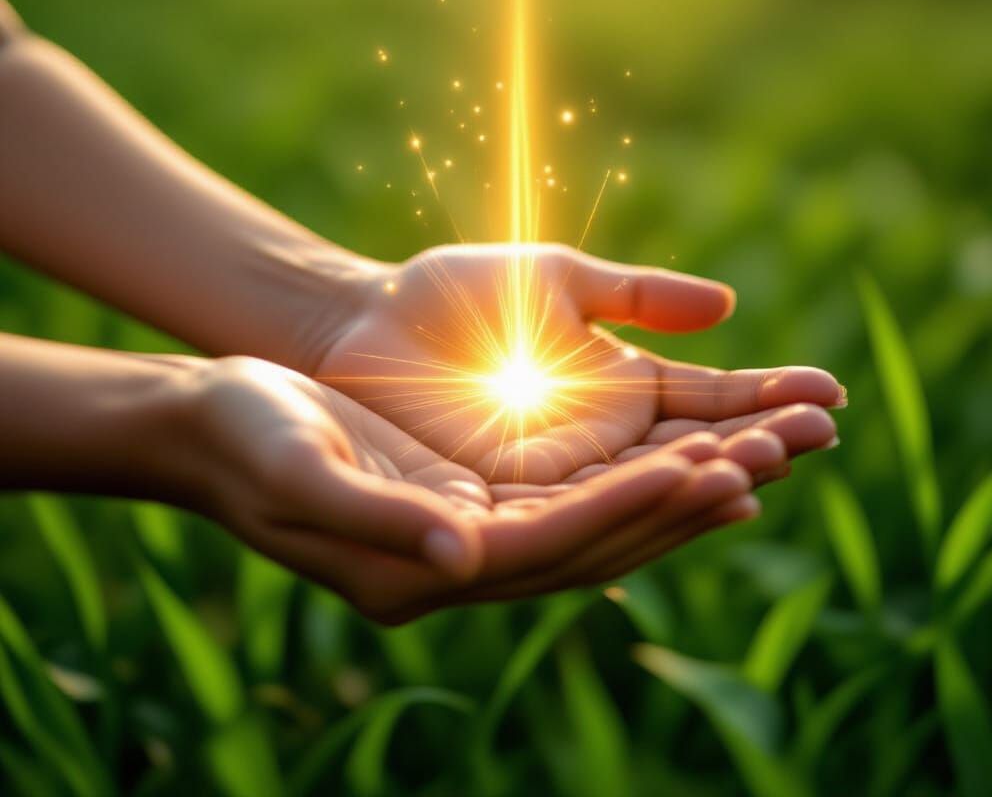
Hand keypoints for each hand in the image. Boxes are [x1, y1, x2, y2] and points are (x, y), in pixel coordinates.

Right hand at [186, 356, 781, 622]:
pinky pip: (570, 502)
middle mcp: (458, 566)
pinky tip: (679, 462)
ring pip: (595, 525)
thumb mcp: (298, 471)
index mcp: (421, 569)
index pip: (554, 542)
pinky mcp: (470, 507)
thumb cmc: (246, 439)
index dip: (633, 505)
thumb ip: (377, 521)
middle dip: (681, 503)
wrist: (217, 425)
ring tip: (753, 464)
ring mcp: (468, 540)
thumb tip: (466, 559)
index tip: (711, 466)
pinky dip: (630, 484)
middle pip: (594, 542)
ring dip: (673, 496)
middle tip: (770, 462)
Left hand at [313, 244, 843, 485]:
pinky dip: (646, 499)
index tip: (829, 391)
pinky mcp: (514, 496)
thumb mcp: (558, 280)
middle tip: (822, 432)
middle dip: (758, 439)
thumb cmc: (452, 295)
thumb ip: (638, 296)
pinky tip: (700, 494)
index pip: (709, 397)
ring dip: (714, 472)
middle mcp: (603, 439)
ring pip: (652, 483)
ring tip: (776, 459)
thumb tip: (728, 303)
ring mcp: (562, 472)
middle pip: (696, 447)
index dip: (766, 394)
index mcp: (619, 385)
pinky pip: (590, 505)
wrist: (364, 324)